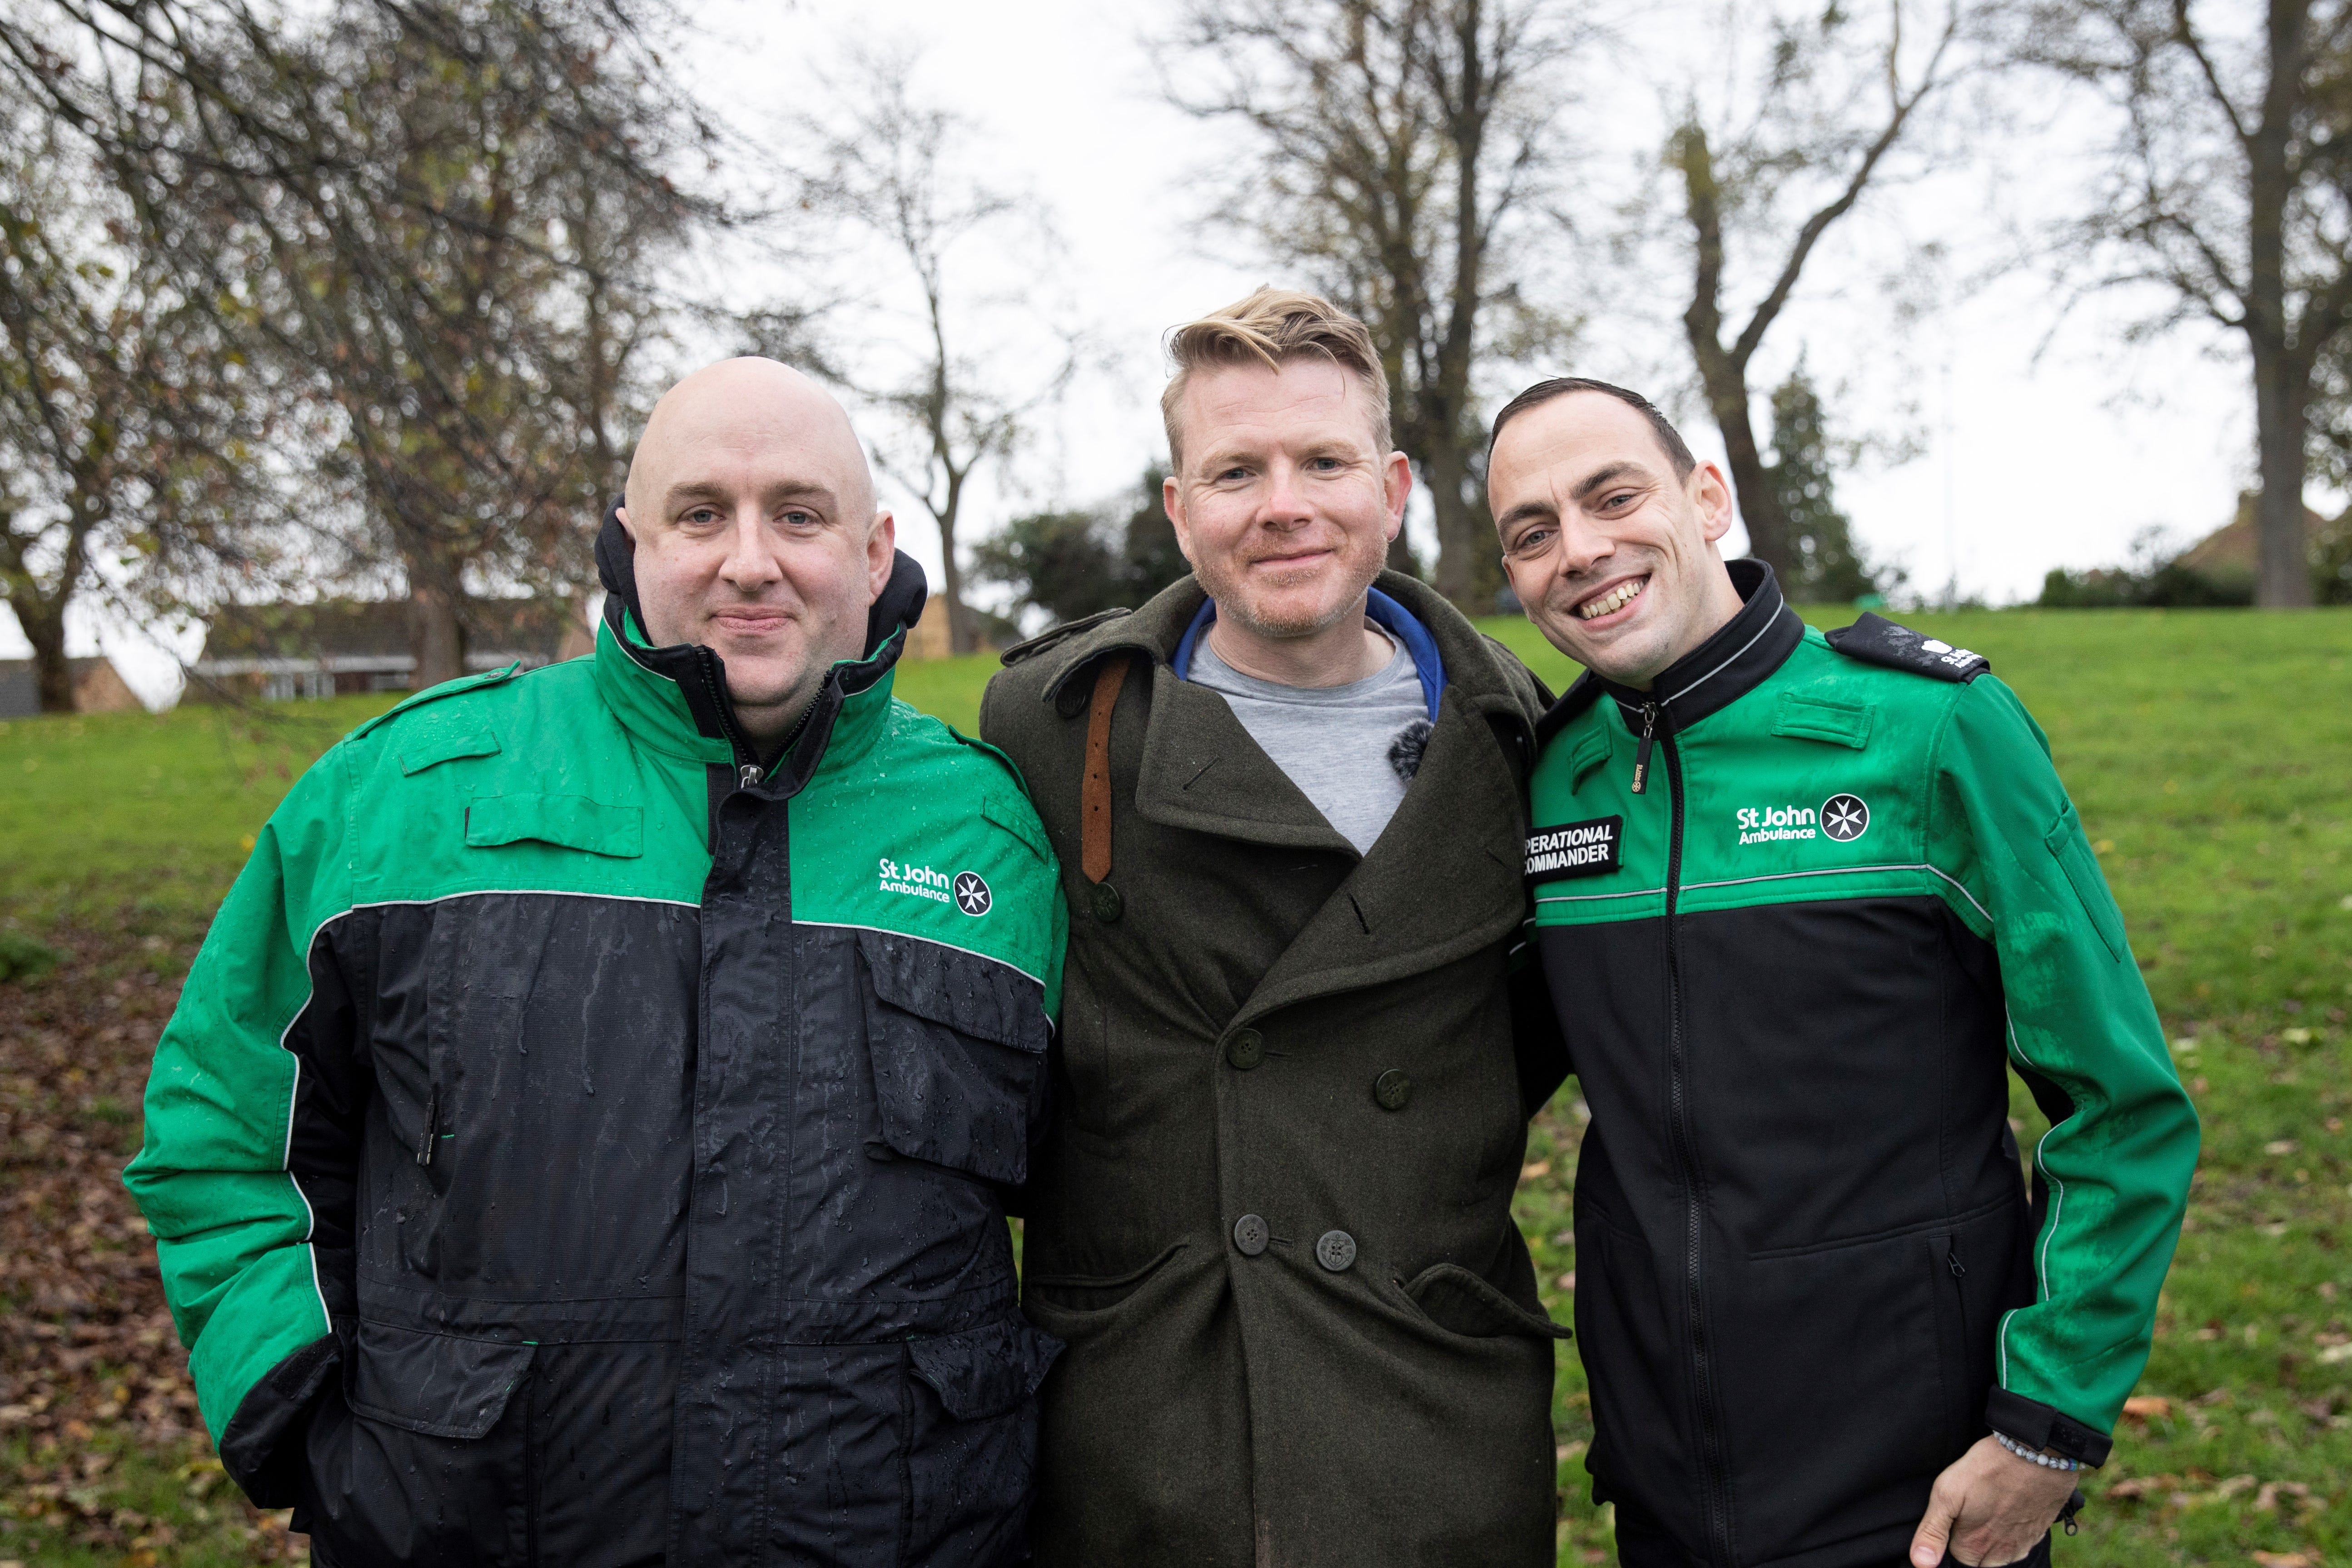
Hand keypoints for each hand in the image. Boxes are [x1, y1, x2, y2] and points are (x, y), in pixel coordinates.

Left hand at [1907, 1435, 2079, 1565]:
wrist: (2036, 1454)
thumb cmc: (1988, 1469)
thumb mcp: (1947, 1494)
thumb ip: (1932, 1532)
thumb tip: (1921, 1563)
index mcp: (1974, 1548)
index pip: (1954, 1554)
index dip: (1952, 1530)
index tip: (1956, 1509)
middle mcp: (2000, 1554)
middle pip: (1976, 1555)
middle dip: (1971, 1535)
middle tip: (1974, 1503)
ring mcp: (2022, 1545)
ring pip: (1998, 1551)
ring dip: (1992, 1534)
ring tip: (1991, 1502)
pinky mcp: (2038, 1534)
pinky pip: (2018, 1542)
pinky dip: (2012, 1529)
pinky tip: (2009, 1505)